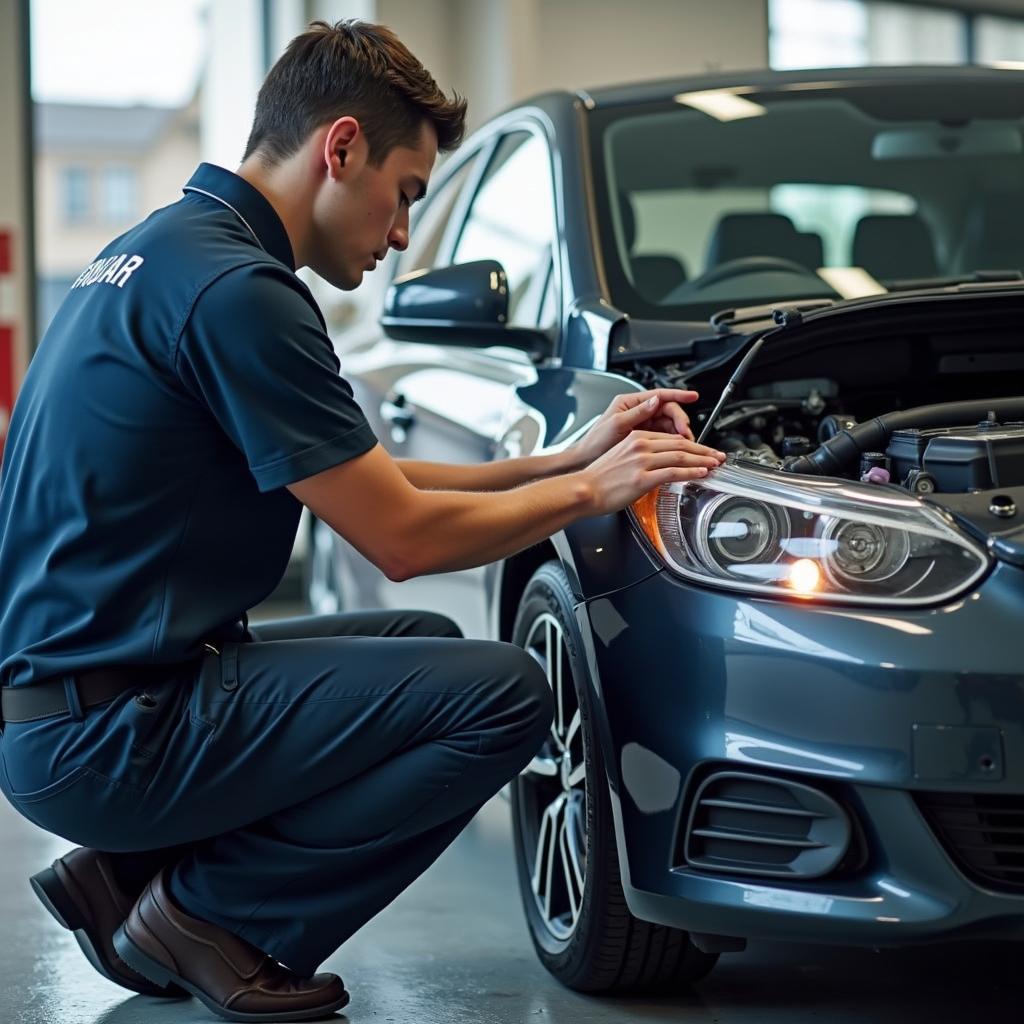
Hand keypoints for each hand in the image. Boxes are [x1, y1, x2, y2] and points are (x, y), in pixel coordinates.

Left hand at [568, 389, 698, 468]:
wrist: (586, 461)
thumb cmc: (595, 442)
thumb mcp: (617, 425)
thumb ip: (638, 412)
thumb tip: (656, 400)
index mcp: (630, 403)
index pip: (660, 395)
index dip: (679, 395)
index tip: (693, 397)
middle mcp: (638, 411)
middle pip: (668, 411)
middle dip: (680, 422)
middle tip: (686, 435)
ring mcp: (642, 425)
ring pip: (668, 426)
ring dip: (679, 435)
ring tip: (685, 445)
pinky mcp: (644, 439)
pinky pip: (664, 438)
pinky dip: (672, 443)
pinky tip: (678, 450)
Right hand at [580, 430, 725, 515]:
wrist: (584, 490)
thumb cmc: (599, 479)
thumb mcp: (621, 458)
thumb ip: (642, 457)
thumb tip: (659, 465)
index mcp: (637, 438)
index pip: (672, 438)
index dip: (693, 444)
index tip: (705, 451)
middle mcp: (641, 445)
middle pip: (681, 444)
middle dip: (704, 450)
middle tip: (718, 456)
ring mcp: (642, 461)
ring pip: (681, 456)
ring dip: (703, 460)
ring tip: (715, 465)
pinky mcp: (642, 478)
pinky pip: (673, 472)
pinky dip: (691, 472)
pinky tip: (701, 473)